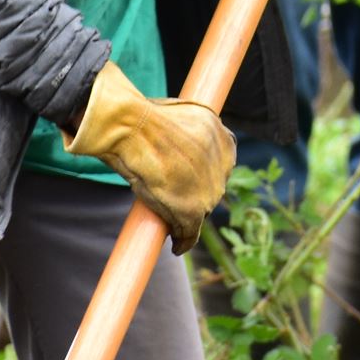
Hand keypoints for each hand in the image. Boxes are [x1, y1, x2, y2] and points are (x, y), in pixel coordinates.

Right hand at [66, 62, 234, 253]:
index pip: (219, 163)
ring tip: (172, 222)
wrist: (134, 128)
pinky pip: (190, 232)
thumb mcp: (187, 113)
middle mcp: (223, 167)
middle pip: (211, 187)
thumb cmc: (150, 117)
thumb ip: (196, 129)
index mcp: (226, 141)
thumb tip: (186, 138)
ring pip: (201, 210)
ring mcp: (209, 191)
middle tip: (173, 195)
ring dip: (189, 216)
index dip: (202, 171)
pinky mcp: (192, 211)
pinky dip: (183, 241)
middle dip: (196, 192)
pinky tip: (177, 246)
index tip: (188, 177)